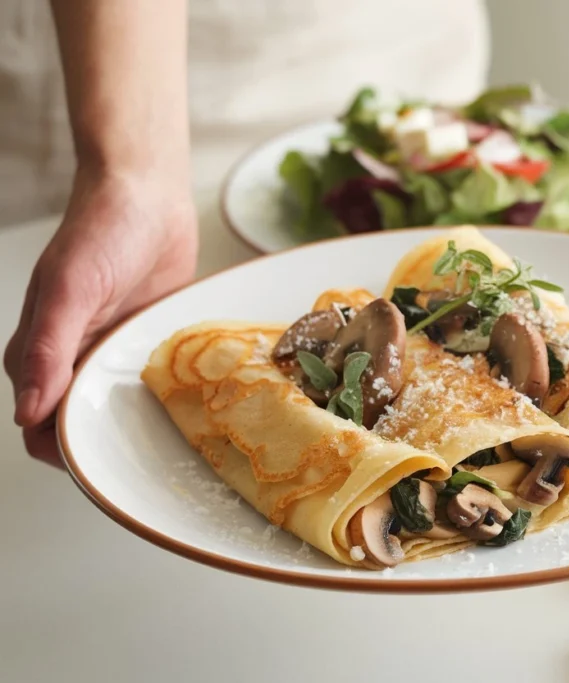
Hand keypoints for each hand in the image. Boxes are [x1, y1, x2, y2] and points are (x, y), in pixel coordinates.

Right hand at [4, 168, 196, 466]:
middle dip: (113, 448)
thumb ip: (46, 348)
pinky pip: (154, 380)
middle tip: (158, 467)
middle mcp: (75, 358)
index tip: (110, 475)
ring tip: (184, 448)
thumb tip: (28, 412)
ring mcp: (113, 350)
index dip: (70, 456)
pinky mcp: (148, 339)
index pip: (45, 429)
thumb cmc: (100, 231)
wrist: (147, 194)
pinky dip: (168, 397)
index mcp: (40, 354)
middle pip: (87, 424)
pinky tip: (197, 410)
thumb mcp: (70, 289)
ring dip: (143, 425)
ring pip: (121, 406)